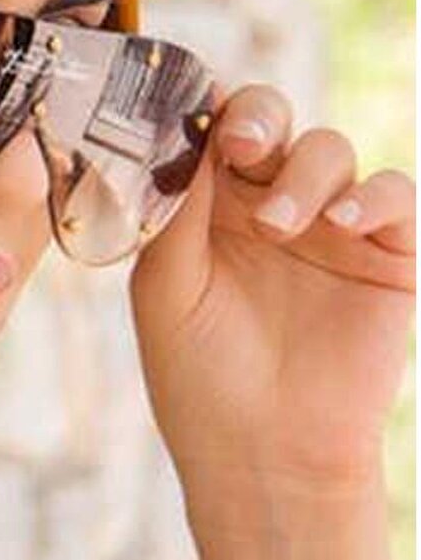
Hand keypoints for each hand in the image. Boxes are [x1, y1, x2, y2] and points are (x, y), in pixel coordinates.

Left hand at [128, 79, 415, 500]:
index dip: (202, 104)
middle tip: (240, 143)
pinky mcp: (388, 255)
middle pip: (271, 120)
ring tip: (281, 227)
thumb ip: (172, 210)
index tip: (190, 106)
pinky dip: (371, 196)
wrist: (266, 456)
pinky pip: (394, 195)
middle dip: (257, 117)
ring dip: (304, 175)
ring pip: (328, 151)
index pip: (209, 128)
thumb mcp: (164, 289)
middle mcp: (269, 204)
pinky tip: (340, 222)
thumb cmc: (200, 379)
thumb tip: (179, 128)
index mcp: (207, 207)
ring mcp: (331, 226)